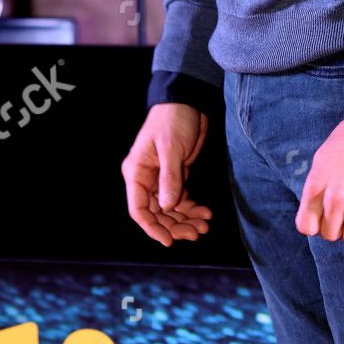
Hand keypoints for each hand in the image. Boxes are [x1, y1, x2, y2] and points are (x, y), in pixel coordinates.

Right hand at [121, 102, 212, 246]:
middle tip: (197, 233)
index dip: (152, 228)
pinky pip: (181, 200)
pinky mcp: (176, 176)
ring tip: (204, 225)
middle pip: (157, 213)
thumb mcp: (171, 148)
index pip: (139, 209)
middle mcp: (146, 179)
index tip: (169, 241)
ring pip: (170, 209)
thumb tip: (167, 206)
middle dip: (175, 225)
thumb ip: (170, 177)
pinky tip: (205, 213)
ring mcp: (161, 179)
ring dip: (186, 220)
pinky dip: (192, 208)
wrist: (188, 102)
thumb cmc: (173, 120)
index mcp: (137, 172)